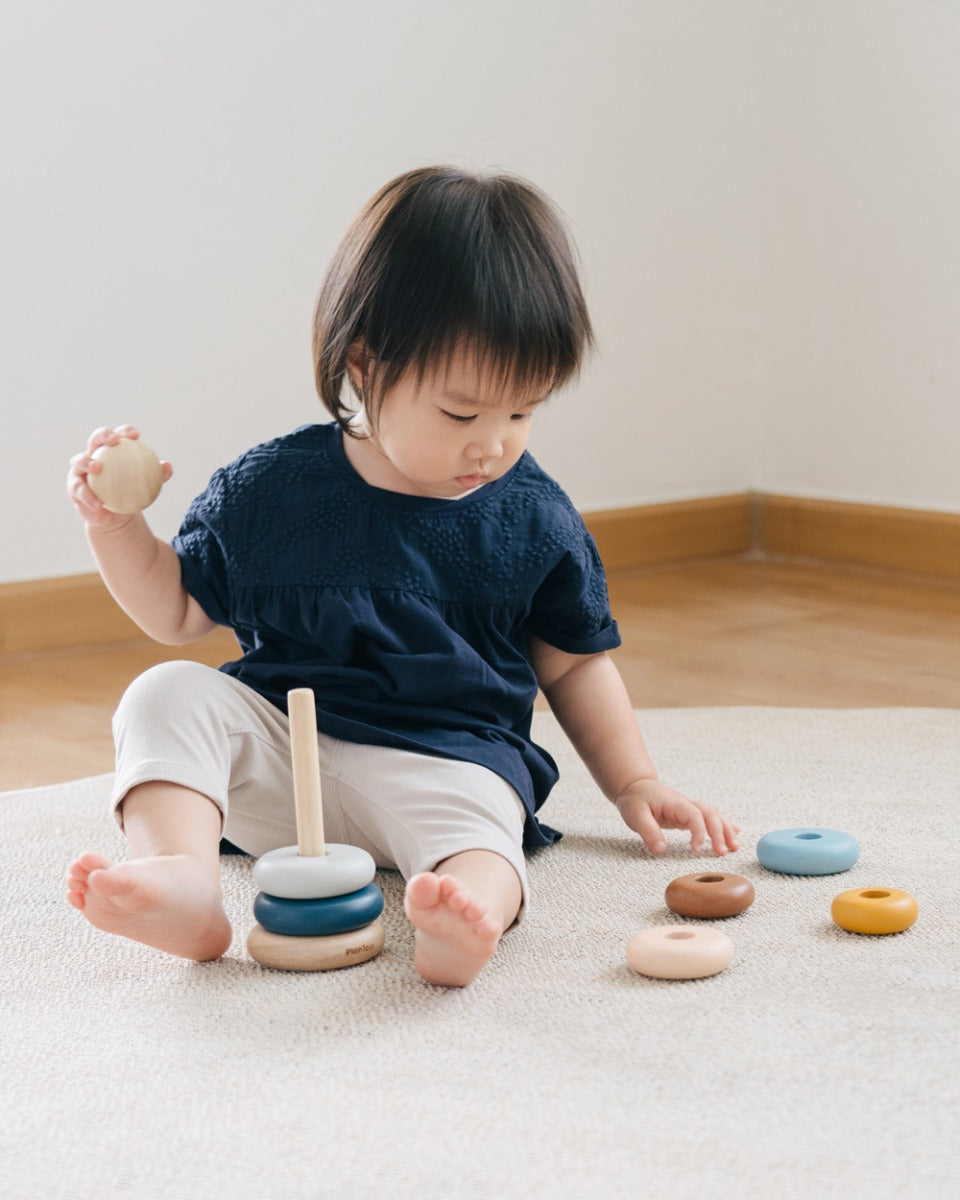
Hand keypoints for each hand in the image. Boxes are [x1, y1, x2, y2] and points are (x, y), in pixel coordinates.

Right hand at [67, 425, 171, 530]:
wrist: (114, 516)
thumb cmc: (131, 495)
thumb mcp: (147, 486)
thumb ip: (158, 475)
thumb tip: (167, 466)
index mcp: (111, 451)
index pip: (118, 436)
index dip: (124, 431)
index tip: (135, 435)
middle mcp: (93, 456)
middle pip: (95, 439)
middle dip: (103, 435)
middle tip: (114, 441)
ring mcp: (80, 470)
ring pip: (79, 461)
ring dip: (87, 462)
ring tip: (97, 468)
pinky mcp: (74, 487)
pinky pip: (79, 490)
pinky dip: (89, 497)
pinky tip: (99, 504)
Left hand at [614, 778, 739, 855]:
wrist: (636, 786)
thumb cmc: (635, 799)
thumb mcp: (635, 815)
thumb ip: (648, 831)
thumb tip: (661, 849)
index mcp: (675, 803)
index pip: (694, 816)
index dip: (699, 833)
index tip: (697, 849)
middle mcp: (686, 804)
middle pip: (710, 815)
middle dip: (720, 833)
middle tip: (723, 852)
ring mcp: (689, 808)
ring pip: (714, 816)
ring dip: (725, 830)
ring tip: (734, 847)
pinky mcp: (689, 814)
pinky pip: (710, 818)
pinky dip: (724, 825)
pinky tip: (735, 832)